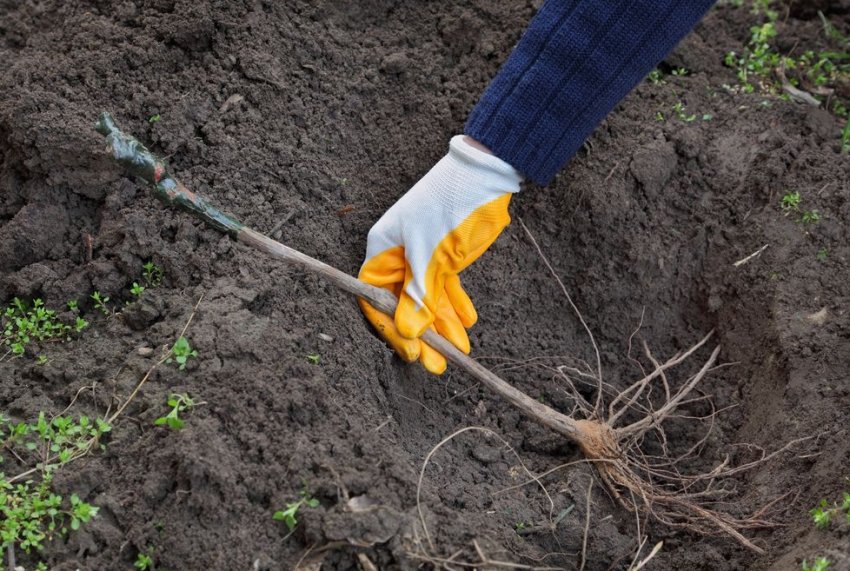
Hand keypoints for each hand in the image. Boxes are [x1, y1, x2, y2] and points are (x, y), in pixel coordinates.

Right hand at [359, 135, 522, 373]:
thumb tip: (408, 333)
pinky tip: (467, 323)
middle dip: (422, 335)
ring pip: (428, 299)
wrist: (487, 172)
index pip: (376, 298)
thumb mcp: (434, 255)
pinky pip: (445, 287)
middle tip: (438, 365)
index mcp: (384, 249)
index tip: (413, 352)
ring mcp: (422, 255)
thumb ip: (420, 296)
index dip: (391, 328)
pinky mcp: (445, 255)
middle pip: (403, 304)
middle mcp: (398, 254)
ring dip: (443, 325)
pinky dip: (455, 304)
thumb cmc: (452, 206)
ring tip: (460, 351)